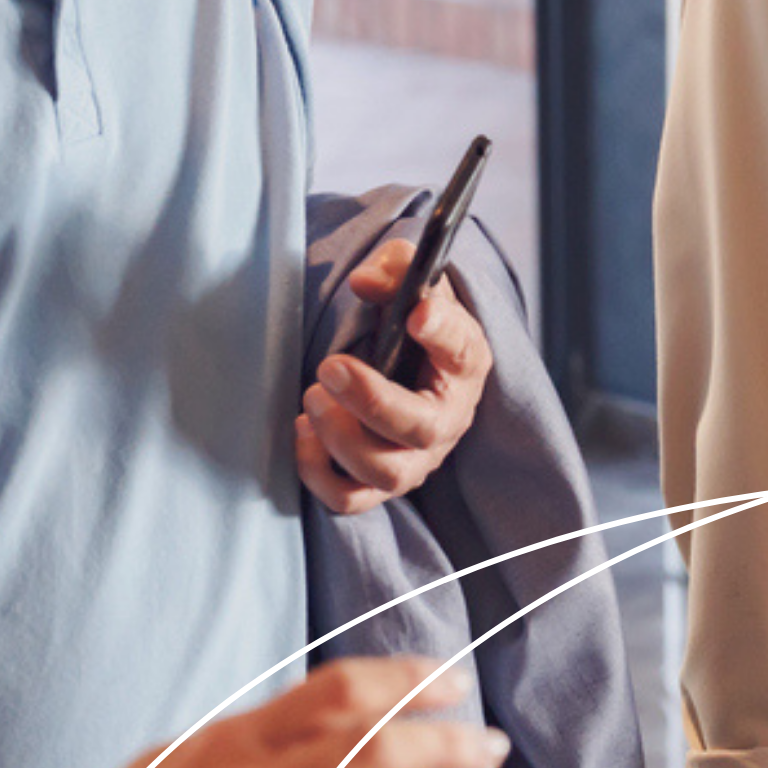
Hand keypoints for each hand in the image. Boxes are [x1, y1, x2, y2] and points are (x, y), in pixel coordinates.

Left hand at [295, 238, 492, 513]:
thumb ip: (393, 269)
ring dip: (341, 439)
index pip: (462, 349)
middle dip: (372, 401)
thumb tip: (365, 282)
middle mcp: (448, 419)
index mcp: (464, 361)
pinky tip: (303, 430)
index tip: (416, 313)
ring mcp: (416, 459)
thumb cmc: (409, 322)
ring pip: (387, 473)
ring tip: (312, 396)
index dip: (442, 331)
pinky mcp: (378, 484)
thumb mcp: (408, 283)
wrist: (403, 362)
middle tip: (330, 366)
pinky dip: (318, 472)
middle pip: (421, 429)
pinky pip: (349, 498)